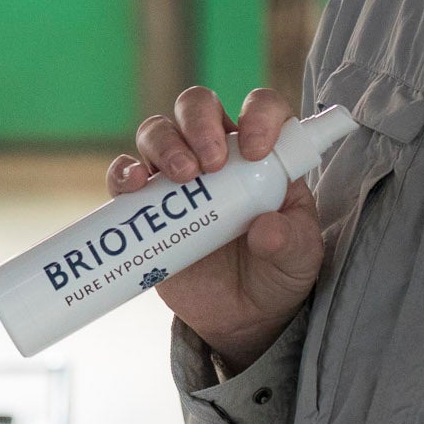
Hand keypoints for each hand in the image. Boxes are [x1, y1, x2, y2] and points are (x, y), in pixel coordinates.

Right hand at [108, 86, 325, 371]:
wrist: (240, 317)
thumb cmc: (276, 273)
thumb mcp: (299, 260)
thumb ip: (290, 241)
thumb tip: (265, 229)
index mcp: (262, 154)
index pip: (261, 107)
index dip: (258, 115)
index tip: (256, 149)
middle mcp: (217, 154)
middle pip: (198, 106)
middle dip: (199, 122)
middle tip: (210, 162)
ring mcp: (176, 176)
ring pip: (158, 131)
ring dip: (165, 144)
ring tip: (182, 177)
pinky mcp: (145, 205)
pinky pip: (124, 174)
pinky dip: (124, 172)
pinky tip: (135, 185)